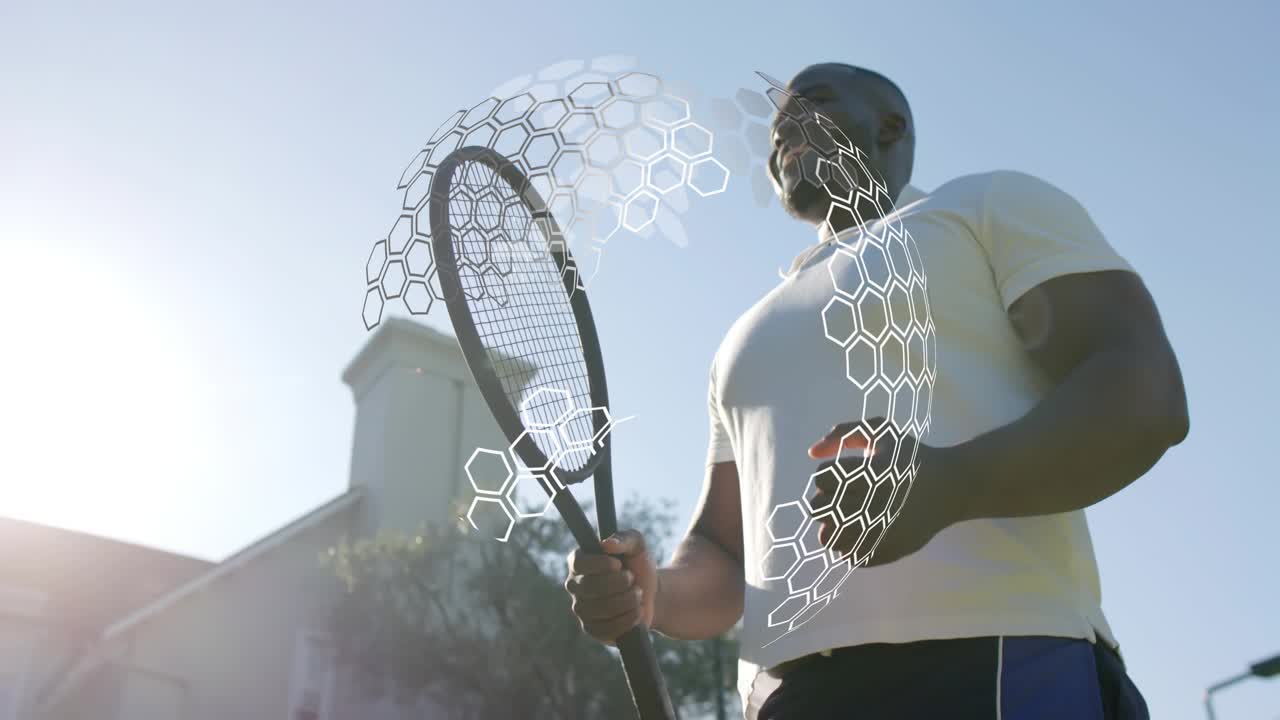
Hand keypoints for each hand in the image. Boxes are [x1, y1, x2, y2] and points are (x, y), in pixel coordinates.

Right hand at [564, 529, 657, 643]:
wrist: (651, 594)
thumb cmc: (638, 566)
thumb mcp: (638, 546)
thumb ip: (625, 539)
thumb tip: (606, 544)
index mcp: (579, 562)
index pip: (578, 563)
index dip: (599, 564)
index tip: (618, 564)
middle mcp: (575, 586)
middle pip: (589, 587)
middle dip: (618, 583)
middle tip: (632, 579)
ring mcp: (581, 609)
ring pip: (598, 609)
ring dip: (625, 601)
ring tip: (637, 595)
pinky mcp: (593, 629)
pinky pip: (605, 628)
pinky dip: (626, 620)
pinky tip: (636, 612)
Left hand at [807, 418, 959, 566]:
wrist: (951, 487)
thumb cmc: (911, 457)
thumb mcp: (882, 431)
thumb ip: (845, 433)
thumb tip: (812, 452)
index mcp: (870, 472)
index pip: (823, 478)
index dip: (825, 477)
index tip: (838, 477)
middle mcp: (874, 502)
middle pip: (820, 508)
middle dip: (824, 502)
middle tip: (839, 499)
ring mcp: (880, 530)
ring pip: (830, 537)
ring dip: (831, 526)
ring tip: (845, 518)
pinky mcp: (889, 550)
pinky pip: (851, 555)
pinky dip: (849, 546)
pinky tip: (860, 533)